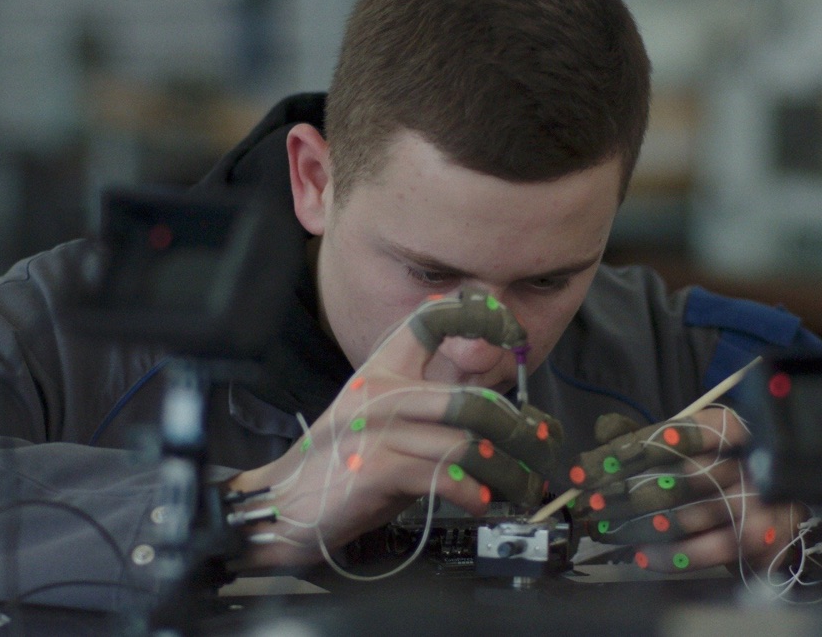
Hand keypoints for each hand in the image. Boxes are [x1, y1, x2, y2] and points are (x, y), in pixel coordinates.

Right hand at [231, 293, 561, 568]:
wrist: (282, 505)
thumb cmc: (341, 468)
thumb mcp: (382, 422)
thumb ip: (429, 410)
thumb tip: (500, 417)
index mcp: (381, 370)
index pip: (429, 320)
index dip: (474, 316)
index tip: (509, 330)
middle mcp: (381, 391)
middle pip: (472, 400)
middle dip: (517, 433)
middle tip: (538, 451)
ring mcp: (378, 429)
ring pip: (467, 443)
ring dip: (505, 473)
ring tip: (520, 489)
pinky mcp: (378, 468)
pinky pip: (445, 476)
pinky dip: (472, 494)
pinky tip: (479, 502)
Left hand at [571, 406, 805, 574]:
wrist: (772, 511)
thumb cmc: (718, 473)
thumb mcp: (685, 447)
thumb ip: (645, 437)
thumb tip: (604, 428)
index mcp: (727, 428)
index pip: (675, 434)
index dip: (629, 451)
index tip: (588, 470)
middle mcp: (746, 459)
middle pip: (680, 476)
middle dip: (629, 493)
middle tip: (592, 505)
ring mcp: (757, 499)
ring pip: (691, 515)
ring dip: (643, 526)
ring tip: (607, 531)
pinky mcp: (761, 536)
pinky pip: (711, 548)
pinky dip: (673, 554)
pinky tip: (643, 554)